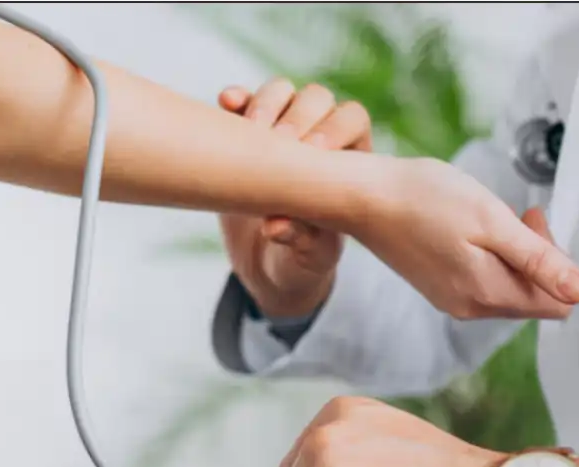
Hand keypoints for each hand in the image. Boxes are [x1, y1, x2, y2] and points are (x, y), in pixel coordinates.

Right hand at [217, 79, 369, 317]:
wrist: (266, 261)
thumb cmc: (301, 258)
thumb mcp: (308, 256)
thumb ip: (300, 240)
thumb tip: (276, 226)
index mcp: (351, 159)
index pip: (352, 121)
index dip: (335, 130)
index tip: (313, 153)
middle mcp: (319, 133)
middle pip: (316, 99)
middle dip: (298, 117)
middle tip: (279, 142)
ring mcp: (280, 128)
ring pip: (280, 93)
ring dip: (266, 104)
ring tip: (252, 131)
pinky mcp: (244, 131)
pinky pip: (241, 104)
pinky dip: (235, 99)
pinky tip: (226, 102)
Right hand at [334, 158, 578, 319]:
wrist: (363, 198)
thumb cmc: (424, 199)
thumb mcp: (491, 221)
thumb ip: (538, 260)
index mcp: (488, 293)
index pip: (556, 302)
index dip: (558, 263)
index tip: (533, 221)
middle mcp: (470, 307)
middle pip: (533, 298)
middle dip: (538, 257)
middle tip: (521, 214)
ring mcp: (451, 300)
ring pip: (508, 289)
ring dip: (514, 255)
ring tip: (493, 217)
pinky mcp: (438, 288)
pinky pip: (482, 282)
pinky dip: (489, 257)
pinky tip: (471, 229)